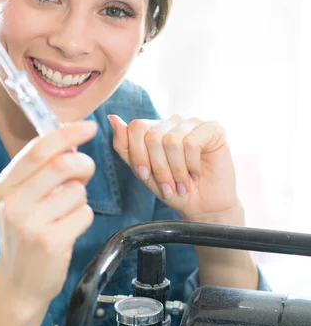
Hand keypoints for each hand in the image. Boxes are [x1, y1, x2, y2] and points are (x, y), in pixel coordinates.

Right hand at [0, 121, 96, 313]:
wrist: (18, 284)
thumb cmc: (25, 236)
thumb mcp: (21, 201)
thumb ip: (41, 173)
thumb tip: (74, 145)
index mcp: (4, 186)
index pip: (38, 149)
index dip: (67, 133)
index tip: (89, 126)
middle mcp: (13, 203)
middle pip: (61, 165)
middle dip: (83, 164)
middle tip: (85, 172)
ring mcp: (30, 224)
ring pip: (76, 191)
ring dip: (81, 198)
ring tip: (66, 212)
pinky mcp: (50, 242)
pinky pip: (84, 214)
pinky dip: (83, 218)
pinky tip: (68, 230)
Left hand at [108, 114, 239, 221]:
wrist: (202, 207)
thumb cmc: (172, 190)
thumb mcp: (142, 172)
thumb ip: (125, 146)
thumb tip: (112, 118)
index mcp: (156, 128)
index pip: (136, 127)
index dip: (138, 154)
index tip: (145, 175)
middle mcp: (174, 122)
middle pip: (153, 135)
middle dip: (159, 168)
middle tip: (169, 185)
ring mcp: (194, 123)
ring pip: (172, 140)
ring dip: (176, 170)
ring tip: (182, 183)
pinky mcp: (213, 129)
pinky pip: (192, 143)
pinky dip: (192, 164)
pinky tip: (196, 173)